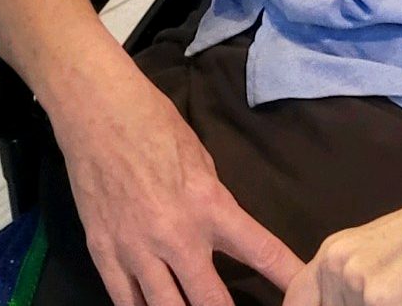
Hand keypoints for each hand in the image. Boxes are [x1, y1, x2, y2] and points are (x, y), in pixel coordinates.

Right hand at [47, 50, 302, 305]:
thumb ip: (212, 204)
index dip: (285, 275)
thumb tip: (218, 233)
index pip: (260, 250)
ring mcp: (136, 250)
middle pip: (210, 300)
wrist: (98, 114)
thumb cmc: (155, 125)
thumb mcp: (201, 161)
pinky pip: (125, 301)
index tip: (302, 291)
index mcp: (209, 205)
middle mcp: (177, 236)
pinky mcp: (103, 253)